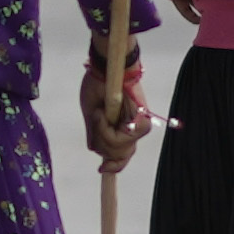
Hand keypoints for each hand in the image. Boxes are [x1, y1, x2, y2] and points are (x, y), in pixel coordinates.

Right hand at [81, 53, 150, 170]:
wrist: (107, 65)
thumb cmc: (98, 84)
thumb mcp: (92, 114)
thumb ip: (97, 137)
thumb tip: (99, 158)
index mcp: (124, 128)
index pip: (124, 156)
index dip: (115, 166)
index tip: (102, 169)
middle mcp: (134, 129)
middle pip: (119, 156)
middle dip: (102, 146)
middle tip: (95, 121)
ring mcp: (139, 126)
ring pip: (118, 150)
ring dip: (102, 134)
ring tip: (99, 113)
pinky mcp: (141, 121)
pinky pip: (118, 140)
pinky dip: (105, 129)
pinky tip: (102, 114)